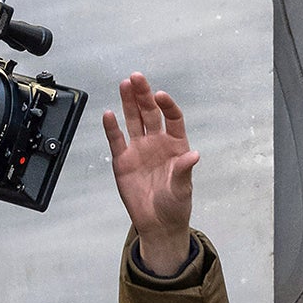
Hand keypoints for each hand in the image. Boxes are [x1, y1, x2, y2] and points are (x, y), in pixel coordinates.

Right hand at [103, 72, 198, 275]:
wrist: (158, 224)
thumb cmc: (175, 205)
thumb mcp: (183, 189)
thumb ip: (184, 170)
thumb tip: (194, 155)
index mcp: (175, 145)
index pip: (172, 118)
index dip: (167, 106)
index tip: (160, 96)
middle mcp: (157, 143)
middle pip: (150, 113)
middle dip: (144, 95)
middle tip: (136, 78)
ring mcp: (139, 150)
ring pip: (133, 120)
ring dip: (129, 103)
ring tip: (125, 85)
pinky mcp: (123, 161)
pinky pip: (116, 140)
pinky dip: (112, 128)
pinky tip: (109, 114)